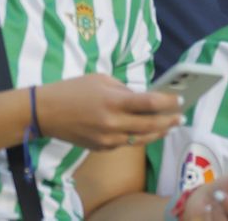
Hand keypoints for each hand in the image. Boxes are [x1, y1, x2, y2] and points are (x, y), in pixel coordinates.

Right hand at [34, 76, 182, 151]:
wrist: (45, 112)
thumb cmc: (73, 90)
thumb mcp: (101, 80)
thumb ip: (124, 90)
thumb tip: (144, 97)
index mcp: (113, 101)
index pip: (149, 104)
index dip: (168, 103)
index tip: (180, 100)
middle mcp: (112, 122)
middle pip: (150, 125)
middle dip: (169, 121)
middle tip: (181, 117)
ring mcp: (106, 138)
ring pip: (140, 138)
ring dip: (158, 133)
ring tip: (170, 127)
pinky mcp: (100, 148)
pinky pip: (125, 142)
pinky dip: (137, 136)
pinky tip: (147, 131)